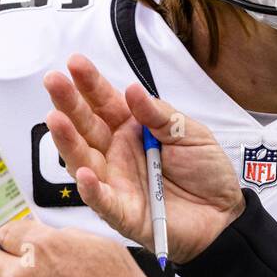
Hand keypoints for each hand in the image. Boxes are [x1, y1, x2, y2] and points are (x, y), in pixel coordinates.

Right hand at [43, 54, 244, 263]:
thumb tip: (132, 90)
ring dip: (68, 141)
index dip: (90, 83)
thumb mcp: (190, 133)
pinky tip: (83, 173)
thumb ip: (160, 115)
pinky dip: (92, 189)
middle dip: (69, 103)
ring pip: (84, 160)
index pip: (105, 102)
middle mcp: (117, 153)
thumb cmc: (205, 171)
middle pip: (87, 126)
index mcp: (132, 129)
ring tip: (55, 119)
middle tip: (53, 81)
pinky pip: (103, 201)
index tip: (75, 63)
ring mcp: (117, 182)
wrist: (223, 214)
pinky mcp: (124, 212)